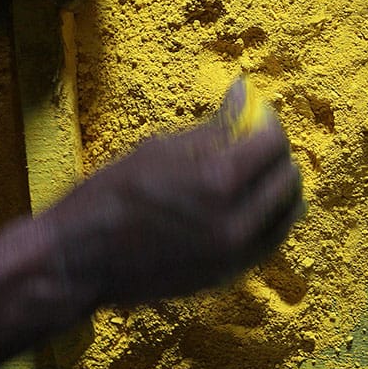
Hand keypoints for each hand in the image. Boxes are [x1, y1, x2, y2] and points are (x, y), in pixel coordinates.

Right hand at [44, 80, 303, 306]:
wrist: (78, 261)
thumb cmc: (110, 196)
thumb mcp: (160, 149)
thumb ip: (213, 128)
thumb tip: (242, 93)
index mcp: (219, 182)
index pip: (273, 143)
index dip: (266, 123)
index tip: (253, 116)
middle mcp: (238, 221)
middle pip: (289, 178)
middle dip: (276, 155)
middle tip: (254, 144)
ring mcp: (237, 254)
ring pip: (288, 213)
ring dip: (278, 188)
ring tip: (254, 174)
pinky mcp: (230, 275)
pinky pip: (271, 240)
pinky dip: (270, 218)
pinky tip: (250, 205)